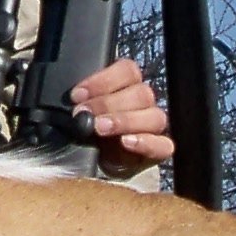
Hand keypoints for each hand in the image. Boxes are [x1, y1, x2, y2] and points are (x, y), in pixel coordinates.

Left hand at [71, 57, 174, 171]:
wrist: (97, 166)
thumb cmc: (90, 132)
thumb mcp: (83, 113)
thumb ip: (82, 101)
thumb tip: (71, 100)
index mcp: (128, 85)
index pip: (127, 70)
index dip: (102, 80)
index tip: (77, 95)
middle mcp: (144, 103)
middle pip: (141, 93)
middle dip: (108, 103)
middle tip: (84, 113)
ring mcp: (154, 127)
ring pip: (154, 116)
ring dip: (124, 120)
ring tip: (99, 128)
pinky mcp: (159, 150)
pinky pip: (163, 145)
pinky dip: (145, 142)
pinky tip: (126, 142)